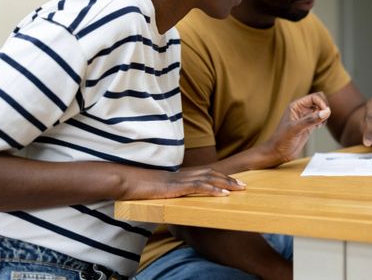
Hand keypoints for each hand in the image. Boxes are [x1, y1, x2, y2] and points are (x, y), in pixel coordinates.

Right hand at [117, 166, 245, 199]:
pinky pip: (198, 187)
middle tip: (245, 185)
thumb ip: (171, 192)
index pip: (207, 173)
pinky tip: (223, 195)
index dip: (222, 176)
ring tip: (240, 189)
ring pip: (209, 179)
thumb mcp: (160, 190)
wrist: (127, 180)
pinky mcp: (176, 187)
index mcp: (182, 175)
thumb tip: (177, 198)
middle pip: (212, 174)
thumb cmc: (140, 187)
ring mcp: (181, 180)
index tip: (235, 181)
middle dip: (230, 179)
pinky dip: (212, 190)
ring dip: (226, 184)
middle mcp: (184, 175)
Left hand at [263, 92, 330, 164]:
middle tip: (323, 118)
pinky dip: (323, 120)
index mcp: (296, 105)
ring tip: (320, 124)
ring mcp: (306, 117)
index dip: (321, 103)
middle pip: (319, 100)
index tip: (325, 112)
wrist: (278, 153)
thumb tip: (326, 112)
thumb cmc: (282, 140)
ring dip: (324, 114)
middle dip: (324, 107)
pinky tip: (318, 127)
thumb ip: (310, 120)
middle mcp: (301, 109)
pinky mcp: (309, 125)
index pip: (314, 97)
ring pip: (320, 109)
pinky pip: (320, 117)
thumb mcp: (295, 129)